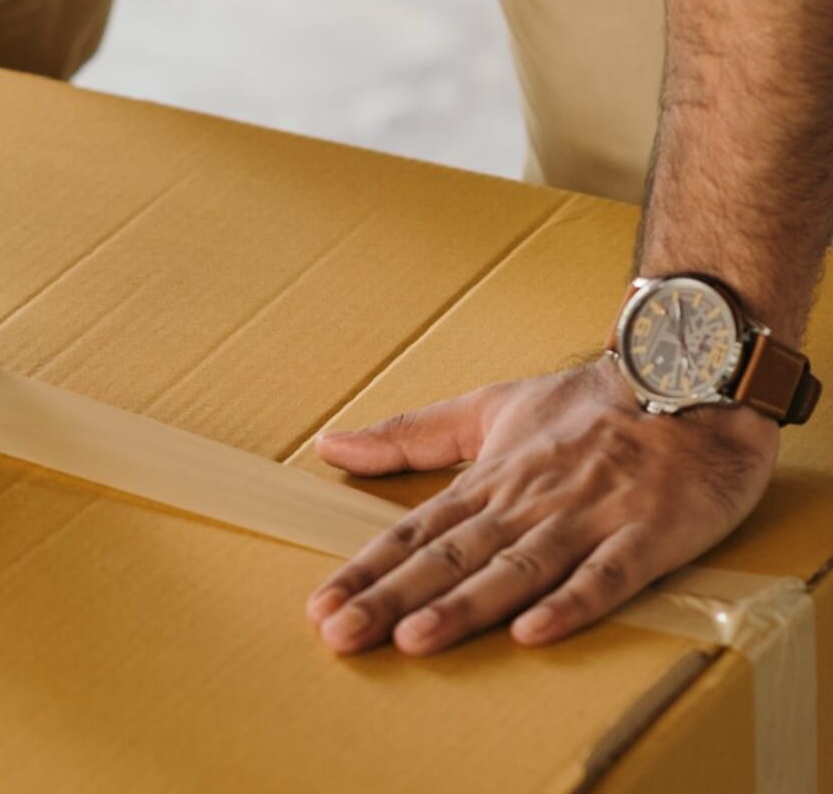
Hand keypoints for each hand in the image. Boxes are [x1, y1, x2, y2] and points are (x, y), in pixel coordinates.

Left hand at [308, 357, 778, 654]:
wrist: (692, 373)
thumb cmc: (590, 404)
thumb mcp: (489, 407)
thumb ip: (411, 434)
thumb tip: (330, 444)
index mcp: (489, 480)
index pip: (415, 532)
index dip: (367, 571)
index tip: (320, 607)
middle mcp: (528, 502)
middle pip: (450, 556)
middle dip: (393, 598)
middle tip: (342, 634)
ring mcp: (587, 518)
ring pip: (516, 568)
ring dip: (465, 605)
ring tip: (415, 639)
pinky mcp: (648, 534)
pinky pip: (607, 575)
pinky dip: (572, 602)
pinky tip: (534, 632)